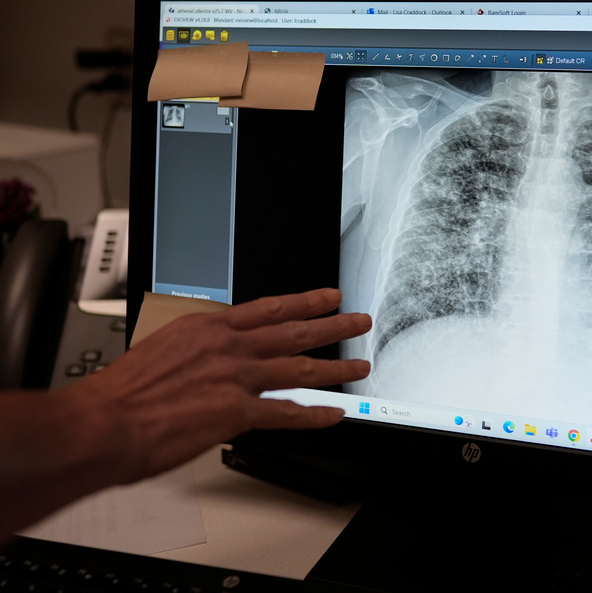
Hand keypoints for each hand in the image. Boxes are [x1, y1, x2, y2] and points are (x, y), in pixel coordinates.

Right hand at [74, 287, 370, 482]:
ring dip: (336, 367)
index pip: (267, 308)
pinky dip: (316, 415)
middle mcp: (227, 346)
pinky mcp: (237, 411)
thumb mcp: (160, 348)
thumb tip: (210, 362)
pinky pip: (288, 412)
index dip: (302, 302)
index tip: (324, 298)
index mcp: (206, 326)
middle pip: (293, 331)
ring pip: (300, 367)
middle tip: (358, 320)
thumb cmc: (120, 393)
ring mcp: (236, 377)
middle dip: (332, 325)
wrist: (103, 422)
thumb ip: (195, 351)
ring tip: (359, 366)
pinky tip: (335, 414)